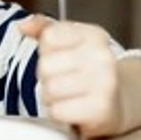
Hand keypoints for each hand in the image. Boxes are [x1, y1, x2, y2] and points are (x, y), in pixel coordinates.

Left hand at [20, 15, 120, 138]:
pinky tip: (73, 109)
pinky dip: (59, 113)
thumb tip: (23, 26)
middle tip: (63, 80)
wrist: (117, 103)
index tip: (62, 57)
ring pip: (50, 89)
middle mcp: (102, 56)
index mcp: (93, 35)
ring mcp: (105, 83)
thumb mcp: (69, 42)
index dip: (47, 51)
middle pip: (46, 65)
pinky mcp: (101, 110)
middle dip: (47, 77)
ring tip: (67, 95)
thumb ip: (44, 29)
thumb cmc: (87, 71)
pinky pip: (57, 111)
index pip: (49, 38)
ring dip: (52, 97)